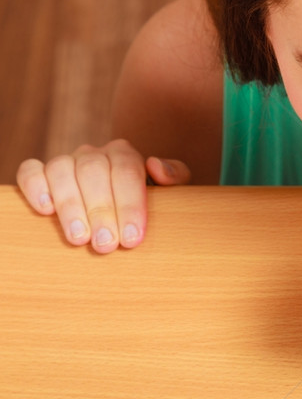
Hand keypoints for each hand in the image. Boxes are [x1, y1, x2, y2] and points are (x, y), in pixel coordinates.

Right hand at [16, 139, 190, 252]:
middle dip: (101, 211)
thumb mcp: (170, 191)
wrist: (122, 207)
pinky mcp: (41, 174)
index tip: (132, 238)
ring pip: (62, 171)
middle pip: (94, 172)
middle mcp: (95, 154)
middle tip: (106, 244)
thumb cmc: (149, 202)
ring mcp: (67, 162)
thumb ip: (174, 176)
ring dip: (70, 206)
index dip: (129, 205)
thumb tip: (156, 167)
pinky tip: (45, 210)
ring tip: (79, 238)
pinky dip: (35, 187)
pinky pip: (31, 172)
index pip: (127, 172)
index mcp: (125, 154)